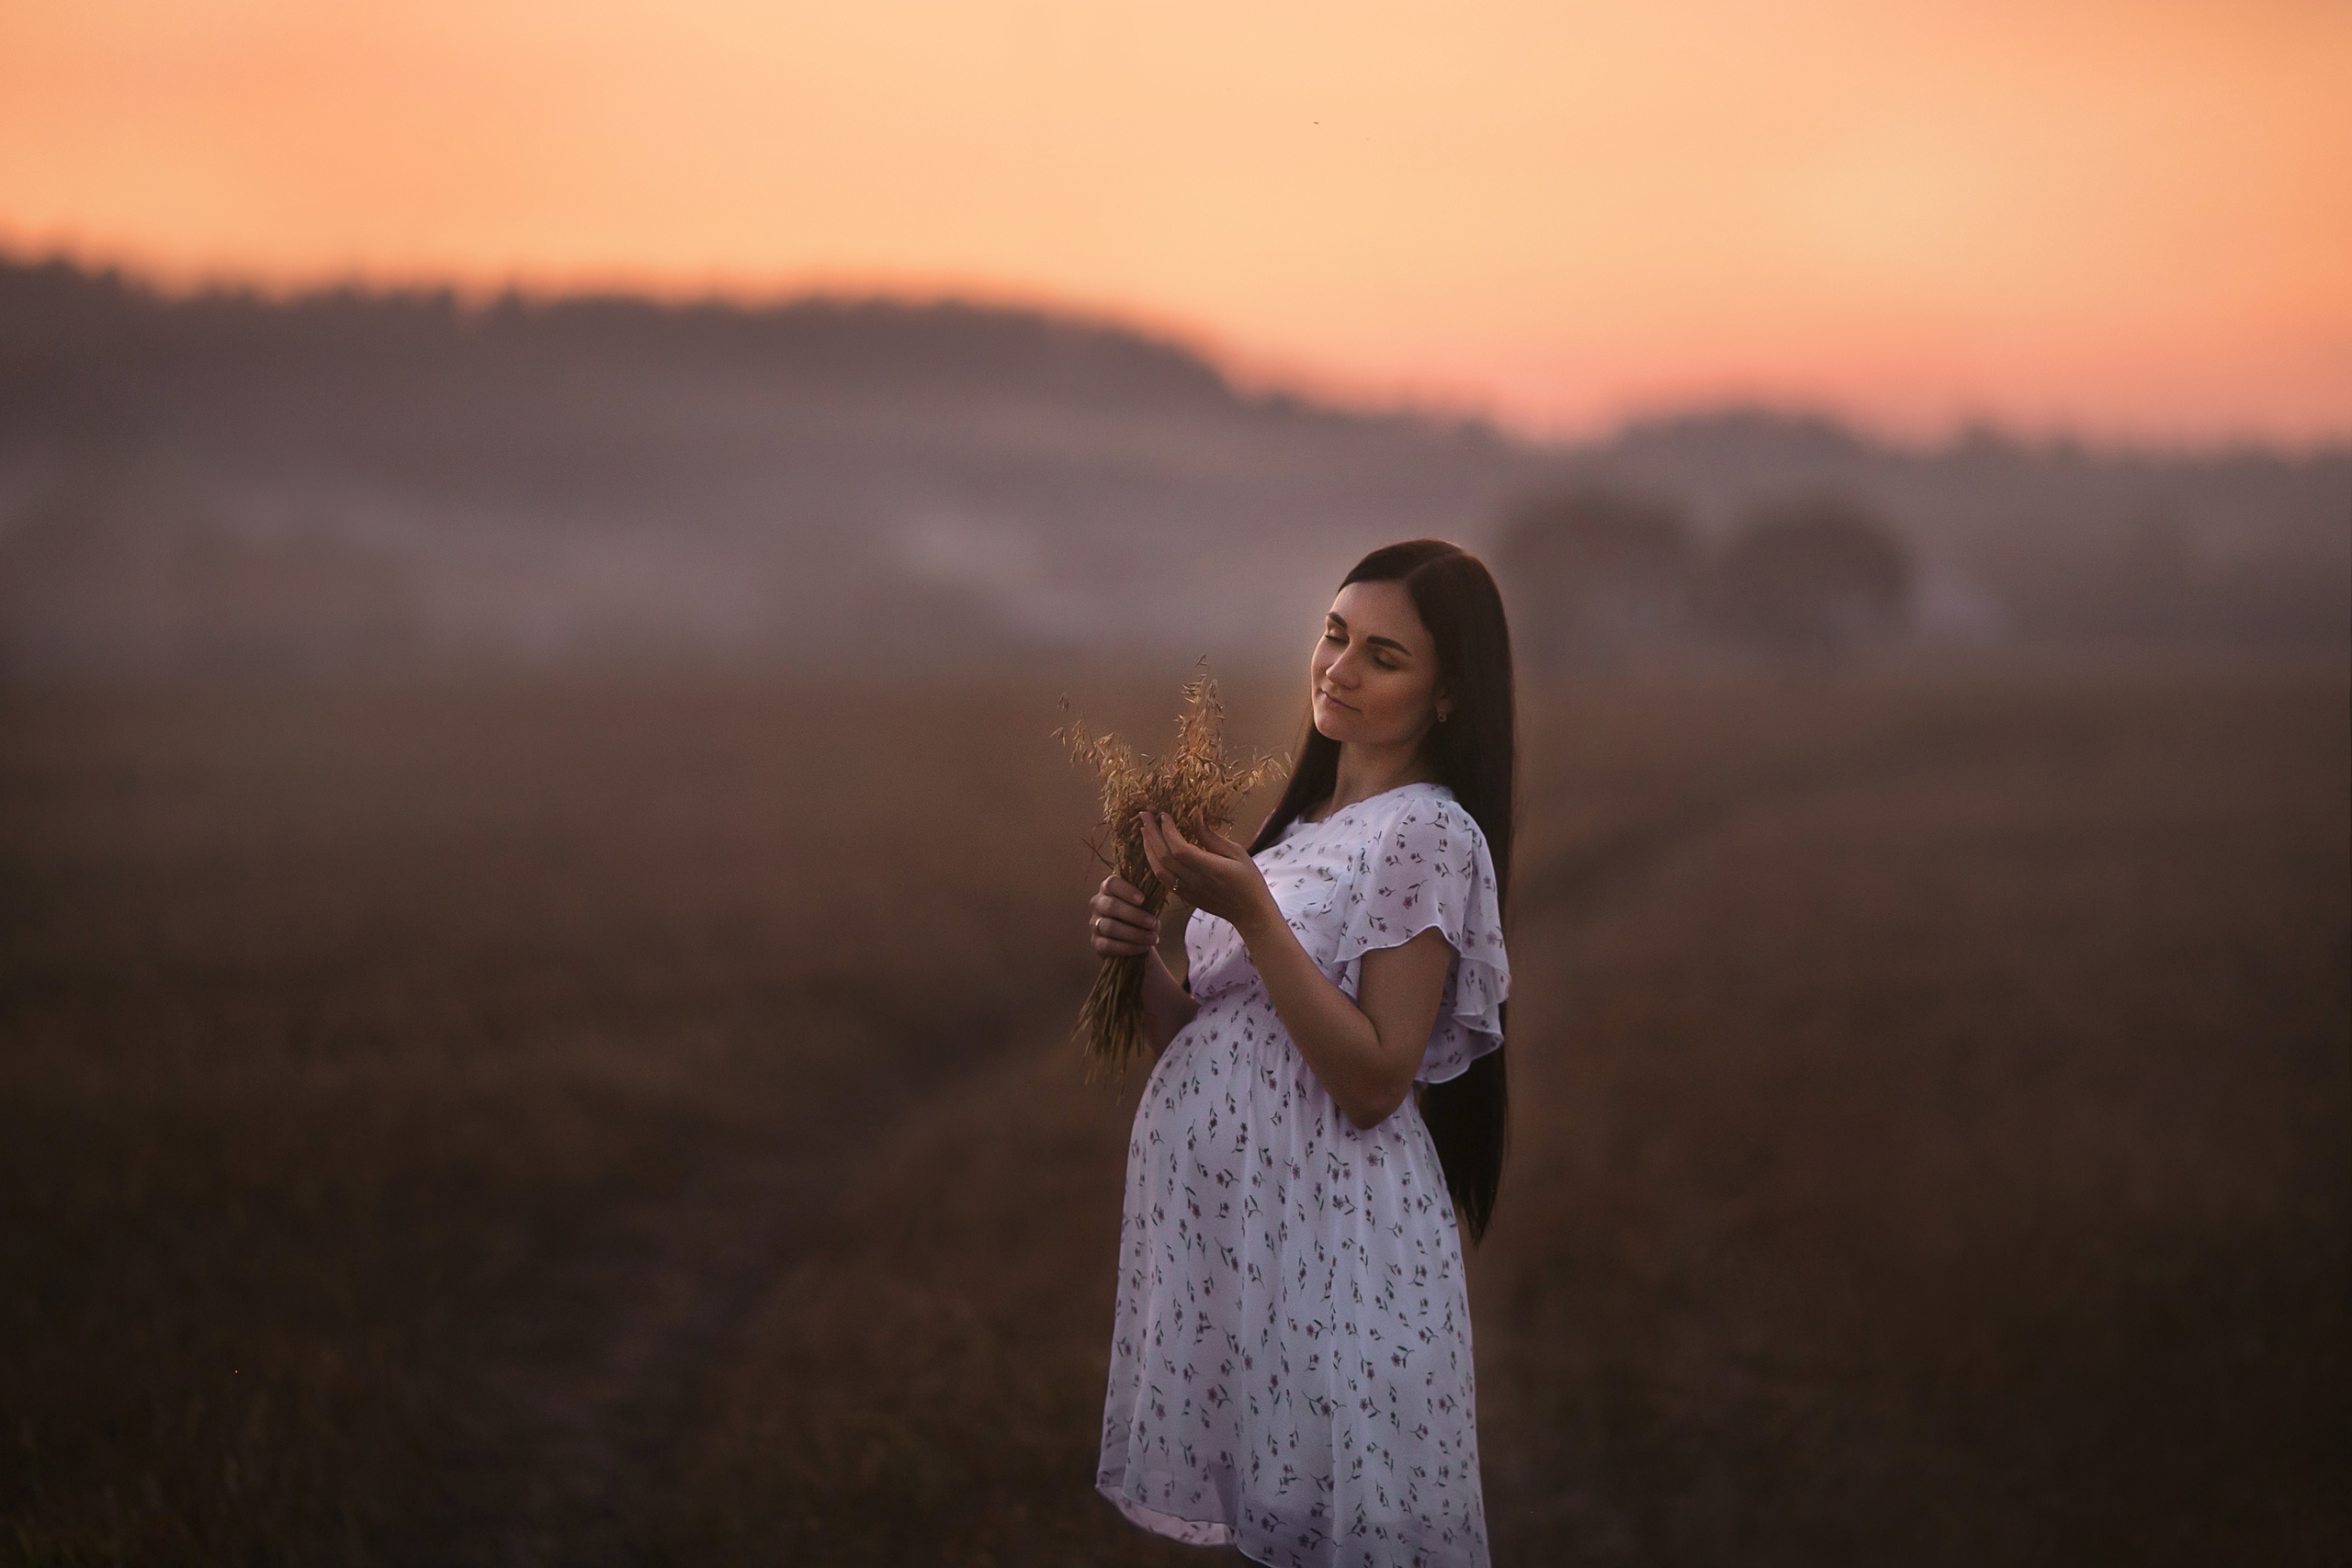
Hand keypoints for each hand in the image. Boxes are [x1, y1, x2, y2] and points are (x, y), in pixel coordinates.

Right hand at [1087, 874, 1160, 958]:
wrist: (1136, 943)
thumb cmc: (1141, 918)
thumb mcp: (1146, 907)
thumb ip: (1149, 900)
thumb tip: (1157, 898)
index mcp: (1108, 889)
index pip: (1111, 883)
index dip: (1126, 890)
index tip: (1142, 899)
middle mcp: (1098, 904)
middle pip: (1111, 905)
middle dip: (1134, 915)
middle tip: (1152, 922)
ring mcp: (1094, 924)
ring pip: (1110, 927)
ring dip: (1134, 933)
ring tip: (1153, 938)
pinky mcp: (1096, 943)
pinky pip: (1108, 945)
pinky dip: (1128, 947)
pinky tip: (1143, 947)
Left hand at [1138, 813, 1273, 930]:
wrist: (1250, 913)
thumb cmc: (1249, 880)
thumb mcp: (1237, 853)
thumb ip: (1212, 838)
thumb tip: (1194, 820)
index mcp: (1209, 868)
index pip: (1179, 848)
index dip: (1167, 831)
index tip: (1163, 814)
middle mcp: (1194, 881)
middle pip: (1163, 857)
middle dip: (1151, 834)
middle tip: (1144, 815)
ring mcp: (1187, 891)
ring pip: (1158, 869)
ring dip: (1148, 848)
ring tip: (1144, 830)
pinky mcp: (1185, 897)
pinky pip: (1163, 879)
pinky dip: (1154, 863)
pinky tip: (1152, 851)